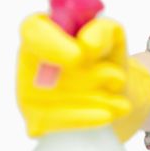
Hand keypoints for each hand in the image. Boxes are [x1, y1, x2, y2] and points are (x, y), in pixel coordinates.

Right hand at [16, 13, 149, 141]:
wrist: (112, 90)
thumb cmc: (105, 56)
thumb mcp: (112, 36)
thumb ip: (102, 30)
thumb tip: (88, 44)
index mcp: (43, 30)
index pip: (33, 31)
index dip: (52, 44)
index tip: (79, 56)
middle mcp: (30, 62)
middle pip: (56, 70)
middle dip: (93, 76)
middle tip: (119, 78)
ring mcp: (29, 94)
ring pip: (64, 96)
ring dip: (101, 96)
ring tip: (120, 92)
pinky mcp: (36, 121)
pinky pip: (62, 121)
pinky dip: (90, 117)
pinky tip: (111, 112)